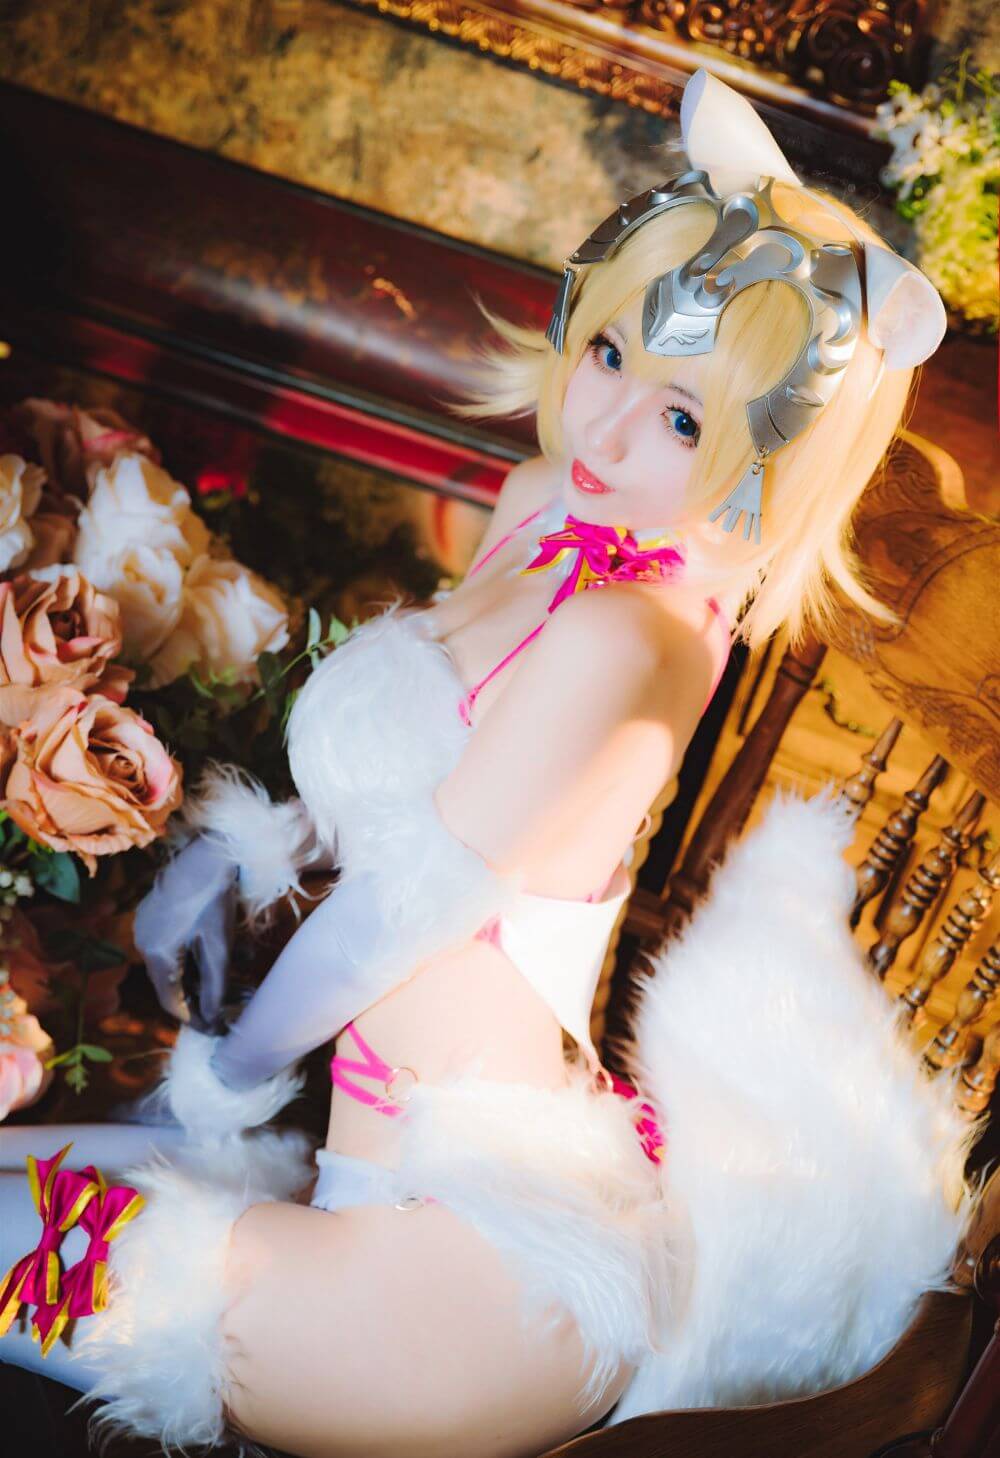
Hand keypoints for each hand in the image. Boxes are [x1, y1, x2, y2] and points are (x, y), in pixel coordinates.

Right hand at [133, 833, 237, 1030]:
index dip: (194, 1019)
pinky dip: (189, 961)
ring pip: (171, 968)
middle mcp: (143, 944)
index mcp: (158, 955)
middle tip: (226, 1010)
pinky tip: (213, 961)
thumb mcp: (220, 946)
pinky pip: (169, 949)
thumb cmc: (216, 898)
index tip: (216, 1029)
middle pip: (171, 986)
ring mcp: (144, 929)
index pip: (172, 1002)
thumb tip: (214, 1020)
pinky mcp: (150, 917)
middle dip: (199, 999)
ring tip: (227, 986)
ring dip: (196, 979)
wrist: (207, 854)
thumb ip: (216, 986)